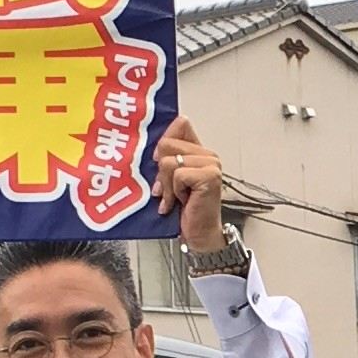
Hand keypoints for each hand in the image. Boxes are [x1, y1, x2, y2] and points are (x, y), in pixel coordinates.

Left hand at [152, 120, 229, 254]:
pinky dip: (174, 192)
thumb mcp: (169, 180)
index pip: (180, 124)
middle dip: (160, 170)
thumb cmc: (185, 210)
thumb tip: (146, 146)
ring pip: (169, 161)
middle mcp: (207, 154)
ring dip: (166, 185)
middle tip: (165, 188)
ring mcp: (211, 164)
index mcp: (198, 151)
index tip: (156, 160)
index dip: (163, 140)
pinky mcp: (209, 176)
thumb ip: (164, 160)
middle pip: (166, 143)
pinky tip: (182, 201)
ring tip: (173, 197)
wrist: (200, 234)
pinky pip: (177, 175)